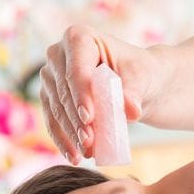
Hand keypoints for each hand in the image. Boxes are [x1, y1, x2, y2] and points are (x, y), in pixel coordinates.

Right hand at [40, 25, 157, 163]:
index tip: (89, 117)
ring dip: (69, 133)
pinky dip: (62, 140)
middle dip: (76, 118)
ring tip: (86, 152)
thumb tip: (132, 110)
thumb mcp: (143, 78)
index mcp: (79, 37)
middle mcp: (58, 53)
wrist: (137, 84)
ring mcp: (51, 76)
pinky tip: (73, 156)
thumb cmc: (140, 74)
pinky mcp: (50, 97)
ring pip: (56, 107)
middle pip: (63, 90)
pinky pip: (52, 120)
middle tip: (89, 141)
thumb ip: (134, 91)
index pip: (77, 67)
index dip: (81, 92)